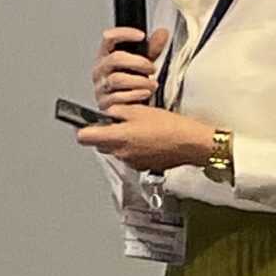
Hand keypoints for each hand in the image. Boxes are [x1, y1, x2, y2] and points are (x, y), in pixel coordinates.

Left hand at [76, 101, 217, 174]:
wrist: (192, 143)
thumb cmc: (168, 126)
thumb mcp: (137, 110)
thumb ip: (114, 112)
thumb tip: (105, 114)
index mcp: (116, 139)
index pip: (83, 138)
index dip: (82, 128)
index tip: (85, 122)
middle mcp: (120, 154)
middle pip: (99, 144)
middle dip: (104, 133)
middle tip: (118, 121)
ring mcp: (131, 162)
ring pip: (115, 149)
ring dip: (119, 140)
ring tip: (137, 128)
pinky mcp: (143, 166)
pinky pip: (130, 155)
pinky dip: (133, 147)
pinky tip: (147, 138)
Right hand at [93, 25, 168, 109]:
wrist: (124, 105)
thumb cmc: (130, 81)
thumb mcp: (142, 62)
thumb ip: (152, 48)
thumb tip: (162, 33)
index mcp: (106, 56)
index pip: (109, 39)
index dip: (124, 34)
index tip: (141, 36)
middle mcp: (100, 69)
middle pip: (115, 58)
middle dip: (139, 63)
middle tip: (152, 69)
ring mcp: (100, 86)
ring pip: (117, 79)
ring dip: (140, 81)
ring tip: (152, 85)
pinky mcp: (104, 103)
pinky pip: (117, 97)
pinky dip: (135, 95)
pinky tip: (144, 93)